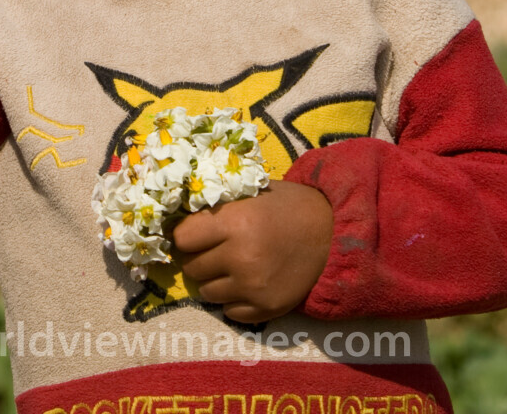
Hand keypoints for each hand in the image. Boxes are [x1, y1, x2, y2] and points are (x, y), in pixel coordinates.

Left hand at [174, 180, 333, 324]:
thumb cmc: (285, 207)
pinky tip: (248, 283)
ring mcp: (253, 287)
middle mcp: (241, 257)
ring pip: (207, 293)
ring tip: (233, 266)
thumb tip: (175, 223)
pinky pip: (229, 311)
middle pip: (192, 268)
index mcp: (234, 222)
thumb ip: (215, 211)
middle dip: (199, 258)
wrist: (331, 232)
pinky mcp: (266, 309)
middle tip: (216, 251)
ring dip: (215, 280)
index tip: (196, 235)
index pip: (182, 239)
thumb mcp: (249, 195)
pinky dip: (234, 299)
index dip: (186, 236)